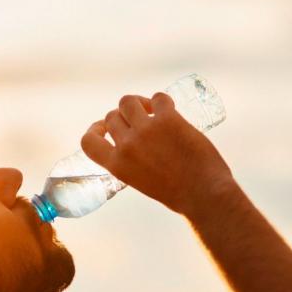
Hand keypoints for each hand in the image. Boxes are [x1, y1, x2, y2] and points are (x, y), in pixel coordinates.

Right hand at [80, 92, 235, 216]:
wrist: (203, 194)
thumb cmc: (177, 193)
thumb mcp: (139, 181)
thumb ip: (130, 162)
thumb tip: (134, 144)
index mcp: (117, 165)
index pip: (88, 141)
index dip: (94, 129)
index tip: (103, 127)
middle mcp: (126, 145)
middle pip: (112, 116)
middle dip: (123, 116)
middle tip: (138, 119)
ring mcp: (146, 130)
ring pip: (128, 101)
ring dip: (137, 103)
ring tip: (151, 109)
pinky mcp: (168, 119)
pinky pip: (158, 98)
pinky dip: (161, 100)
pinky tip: (168, 108)